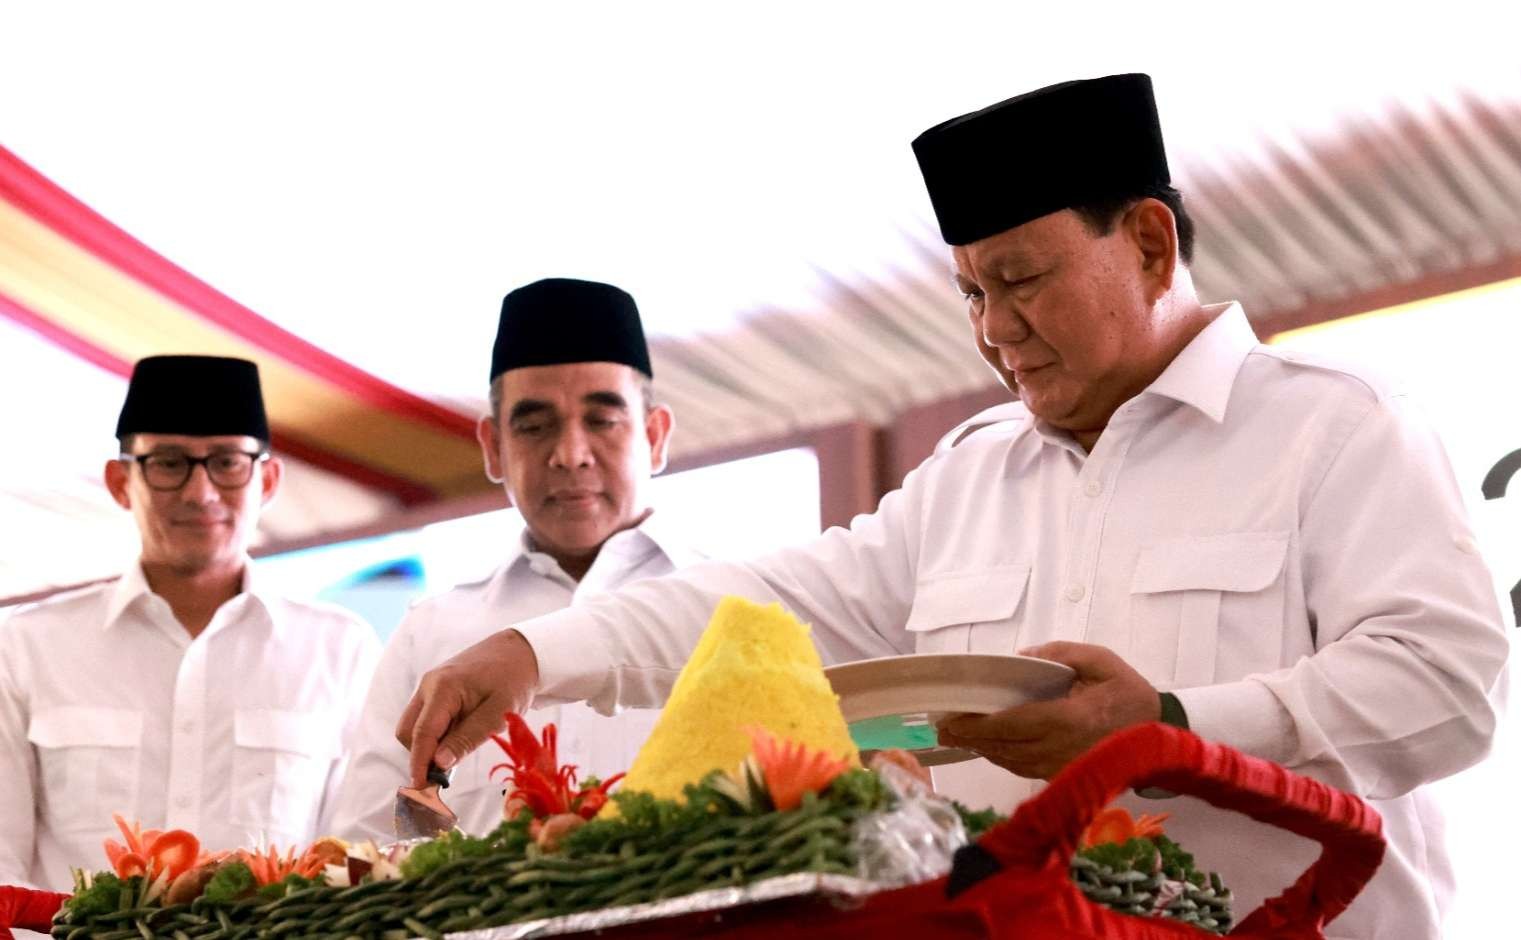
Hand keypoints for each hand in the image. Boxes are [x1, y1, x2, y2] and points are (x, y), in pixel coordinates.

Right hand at [395, 628, 539, 786]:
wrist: (520, 650)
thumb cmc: (514, 679)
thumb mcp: (499, 713)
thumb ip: (467, 738)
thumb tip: (438, 764)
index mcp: (443, 688)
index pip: (421, 734)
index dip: (419, 764)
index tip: (421, 789)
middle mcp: (428, 685)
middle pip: (408, 731)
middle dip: (421, 754)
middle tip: (447, 773)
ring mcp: (429, 685)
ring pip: (414, 725)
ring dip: (429, 744)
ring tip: (460, 748)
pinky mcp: (435, 689)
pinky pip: (425, 717)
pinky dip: (436, 733)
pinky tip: (459, 735)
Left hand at [936, 641, 1159, 779]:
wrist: (1160, 732)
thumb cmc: (1128, 692)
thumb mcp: (1100, 659)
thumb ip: (1061, 653)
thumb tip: (1023, 656)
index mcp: (1068, 719)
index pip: (1013, 724)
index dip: (980, 725)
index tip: (954, 720)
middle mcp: (1060, 748)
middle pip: (1005, 747)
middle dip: (972, 739)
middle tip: (944, 729)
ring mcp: (1063, 767)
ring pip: (1012, 762)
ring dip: (984, 750)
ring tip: (959, 737)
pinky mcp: (1065, 775)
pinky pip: (1025, 769)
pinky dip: (1004, 759)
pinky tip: (990, 748)